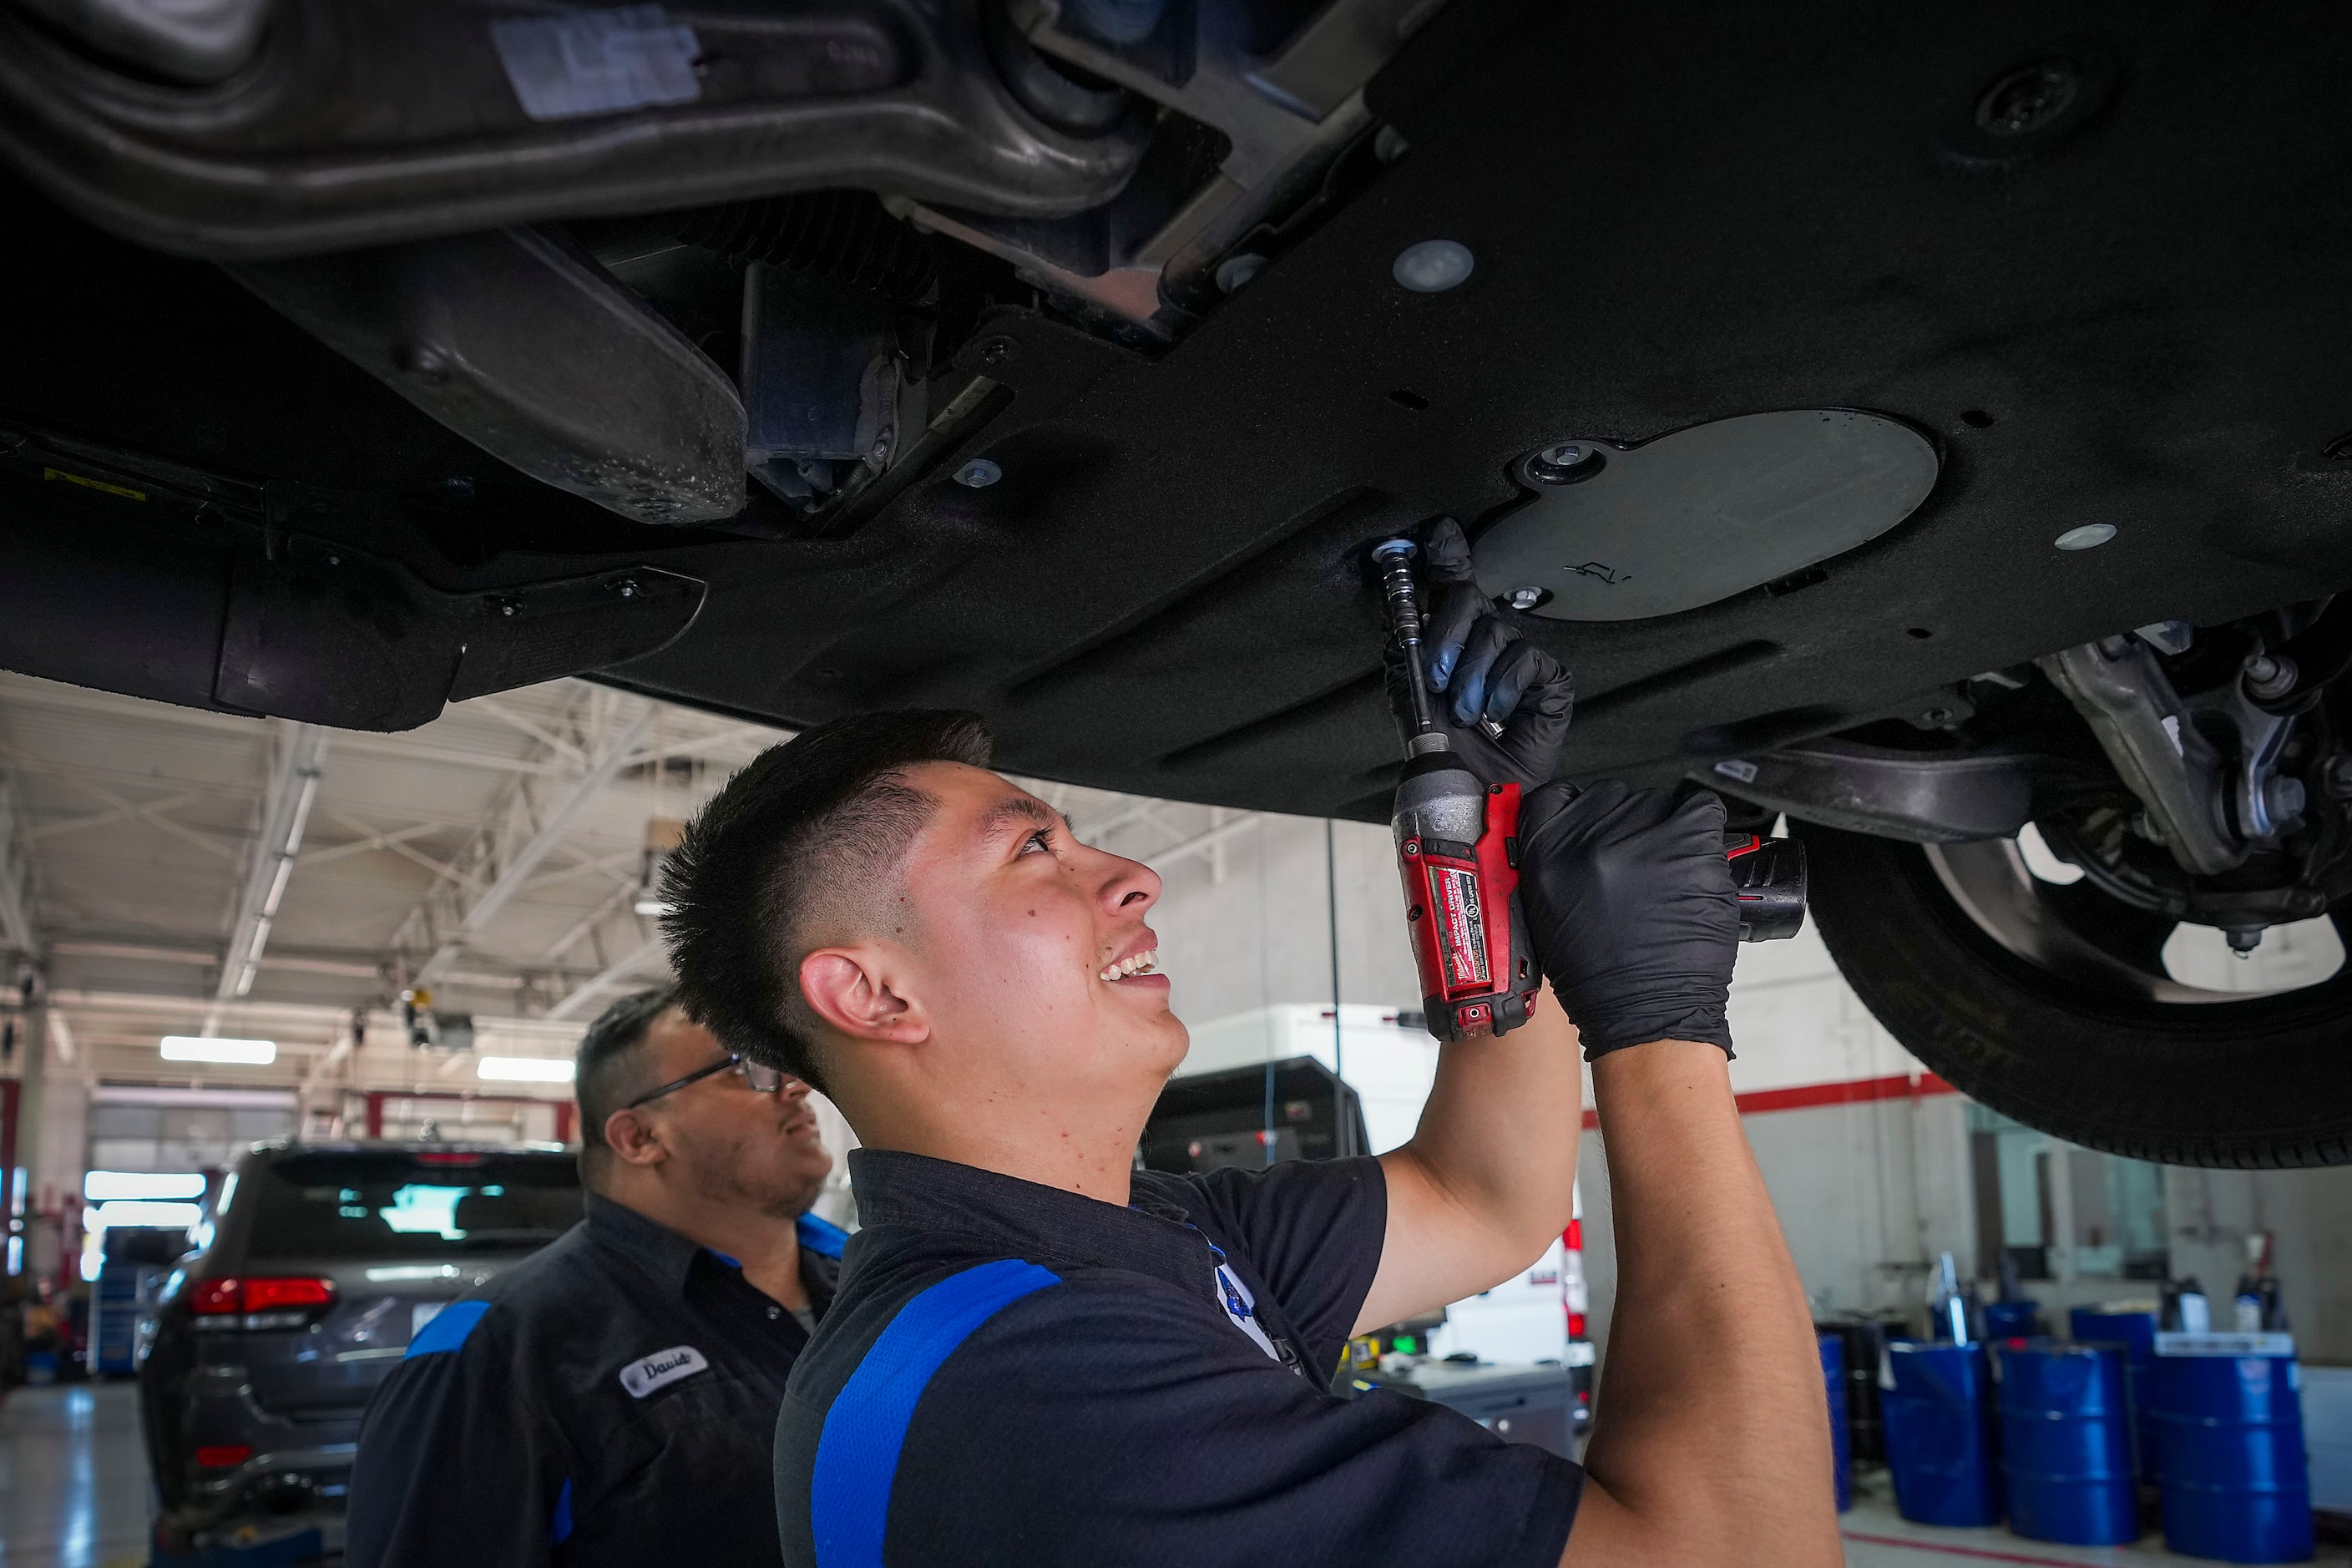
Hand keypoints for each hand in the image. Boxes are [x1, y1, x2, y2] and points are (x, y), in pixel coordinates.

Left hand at [1383, 516, 1574, 787]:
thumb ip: (1408, 641)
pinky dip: (1502, 691)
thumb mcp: (1410, 688)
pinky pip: (1524, 661)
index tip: (1440, 531)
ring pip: (1495, 632)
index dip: (1450, 556)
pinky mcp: (1550, 681)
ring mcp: (1522, 660)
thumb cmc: (1440, 747)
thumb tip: (1397, 599)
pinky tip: (1499, 715)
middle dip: (1446, 637)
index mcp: (1455, 639)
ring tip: (1468, 713)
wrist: (1469, 789)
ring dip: (1471, 679)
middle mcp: (1488, 641)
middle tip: (1437, 679)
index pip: (1455, 584)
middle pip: (1469, 598)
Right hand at [1516, 780, 1738, 1059]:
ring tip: (1665, 874)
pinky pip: (1699, 810)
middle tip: (1635, 864)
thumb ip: (1553, 864)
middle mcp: (1590, 837)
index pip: (1556, 796)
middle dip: (1623, 826)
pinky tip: (1693, 859)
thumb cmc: (1597, 978)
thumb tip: (1574, 833)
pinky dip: (1700, 829)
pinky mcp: (1689, 845)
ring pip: (1655, 804)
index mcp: (1547, 852)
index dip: (1578, 810)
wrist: (1645, 1012)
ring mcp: (1641, 836)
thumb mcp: (1546, 914)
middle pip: (1610, 797)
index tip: (1591, 826)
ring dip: (1662, 832)